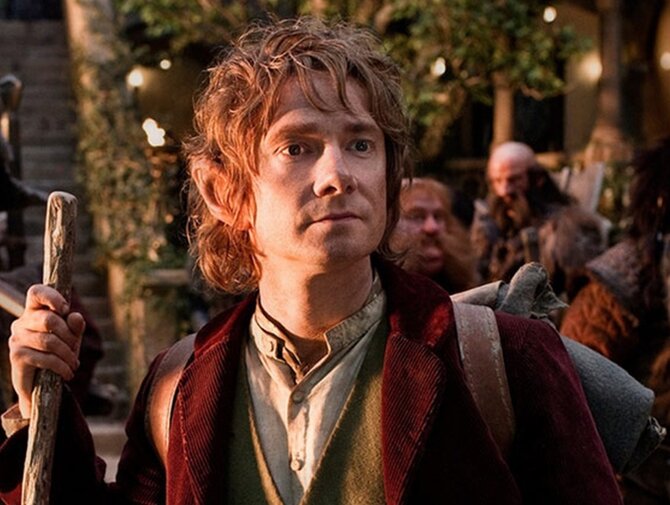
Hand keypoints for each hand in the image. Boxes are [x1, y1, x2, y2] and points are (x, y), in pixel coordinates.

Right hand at [8, 284, 84, 417]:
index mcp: (35, 311)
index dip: (51, 296)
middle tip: (75, 349)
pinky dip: (62, 366)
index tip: (66, 309)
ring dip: (67, 354)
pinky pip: (45, 358)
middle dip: (69, 336)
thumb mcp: (71, 338)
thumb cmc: (58, 354)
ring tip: (73, 364)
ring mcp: (17, 339)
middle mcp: (22, 322)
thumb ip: (75, 326)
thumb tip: (75, 316)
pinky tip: (68, 373)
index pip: (36, 292)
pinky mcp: (17, 356)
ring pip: (49, 341)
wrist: (41, 385)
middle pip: (49, 319)